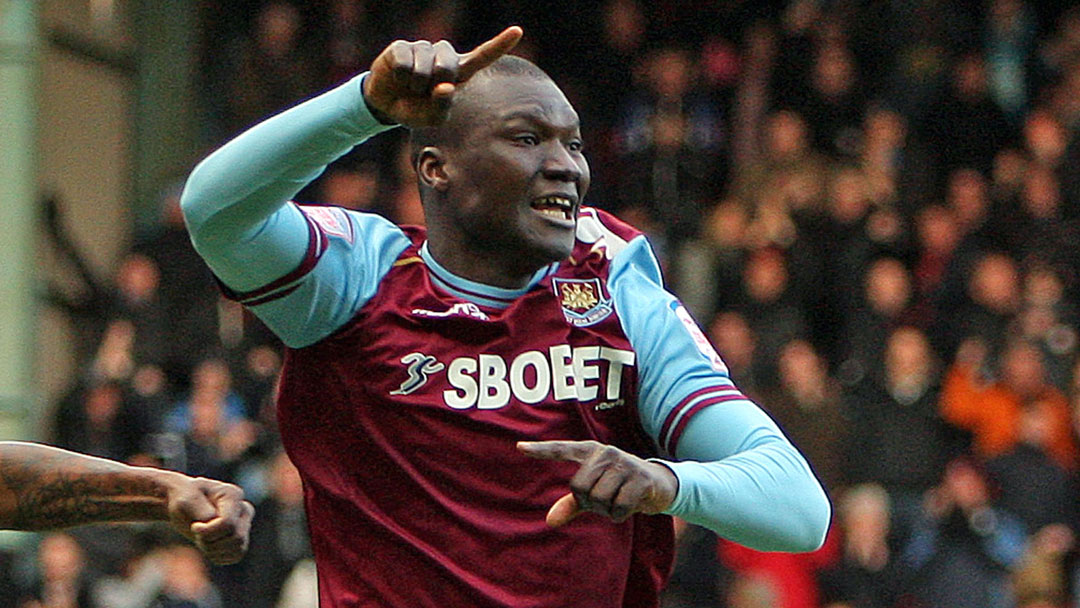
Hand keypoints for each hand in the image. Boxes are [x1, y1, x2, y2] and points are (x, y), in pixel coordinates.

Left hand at [163, 474, 253, 564]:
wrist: (187, 504)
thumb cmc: (185, 499)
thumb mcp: (186, 501)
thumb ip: (201, 511)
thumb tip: (214, 521)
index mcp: (233, 495)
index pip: (229, 523)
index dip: (208, 532)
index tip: (194, 526)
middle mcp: (244, 509)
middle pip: (236, 537)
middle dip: (211, 542)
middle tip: (196, 536)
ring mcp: (245, 524)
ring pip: (238, 548)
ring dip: (214, 551)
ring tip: (201, 541)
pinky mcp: (241, 538)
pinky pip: (236, 555)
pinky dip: (219, 557)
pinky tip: (208, 547)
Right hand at [362, 26, 522, 127]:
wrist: (386, 105)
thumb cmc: (416, 110)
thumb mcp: (432, 119)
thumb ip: (442, 108)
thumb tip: (446, 86)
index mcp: (459, 72)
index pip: (483, 56)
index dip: (500, 44)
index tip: (517, 32)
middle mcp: (444, 55)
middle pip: (447, 67)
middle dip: (433, 85)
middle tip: (423, 92)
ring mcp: (424, 48)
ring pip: (423, 67)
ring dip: (415, 85)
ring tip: (411, 86)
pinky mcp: (402, 46)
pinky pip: (404, 64)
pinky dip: (400, 78)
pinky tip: (399, 78)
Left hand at [517, 440, 677, 525]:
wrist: (658, 485)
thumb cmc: (619, 486)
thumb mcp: (595, 493)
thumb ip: (572, 504)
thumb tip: (550, 522)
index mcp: (590, 451)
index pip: (562, 450)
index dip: (541, 451)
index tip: (519, 447)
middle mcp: (605, 452)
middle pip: (579, 488)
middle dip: (589, 503)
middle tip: (605, 499)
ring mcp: (624, 463)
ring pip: (599, 499)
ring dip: (607, 510)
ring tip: (619, 499)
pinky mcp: (640, 478)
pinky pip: (617, 507)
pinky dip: (620, 514)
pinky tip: (630, 505)